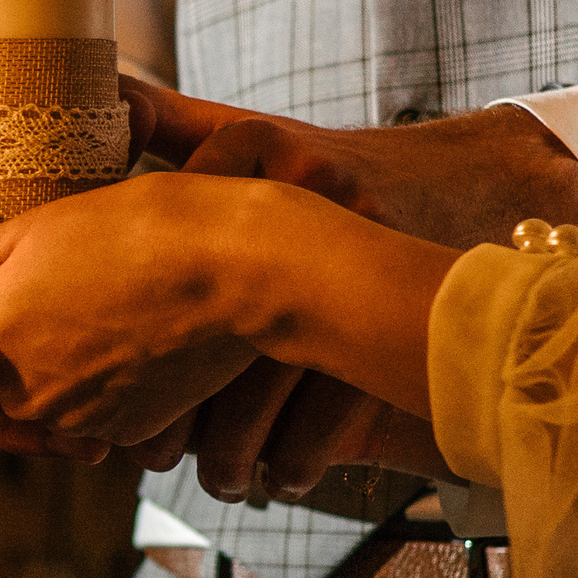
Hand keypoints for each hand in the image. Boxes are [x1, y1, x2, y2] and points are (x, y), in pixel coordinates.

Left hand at [0, 174, 452, 443]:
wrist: (250, 271)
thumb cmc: (139, 230)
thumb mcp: (28, 231)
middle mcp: (22, 405)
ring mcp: (76, 426)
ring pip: (21, 398)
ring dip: (19, 362)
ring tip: (47, 304)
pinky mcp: (123, 431)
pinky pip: (75, 413)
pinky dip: (72, 380)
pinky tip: (93, 330)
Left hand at [129, 86, 577, 490]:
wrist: (475, 183)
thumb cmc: (334, 172)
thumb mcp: (257, 138)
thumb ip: (172, 122)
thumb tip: (101, 99)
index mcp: (252, 149)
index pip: (161, 248)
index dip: (128, 334)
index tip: (102, 387)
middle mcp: (303, 191)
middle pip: (213, 326)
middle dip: (178, 412)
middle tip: (148, 458)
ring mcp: (358, 248)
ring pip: (271, 377)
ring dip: (239, 448)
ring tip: (219, 479)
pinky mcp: (401, 305)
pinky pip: (339, 400)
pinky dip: (303, 453)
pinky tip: (280, 477)